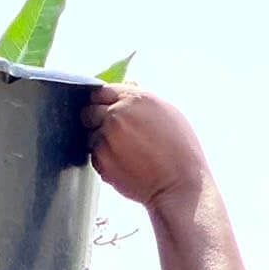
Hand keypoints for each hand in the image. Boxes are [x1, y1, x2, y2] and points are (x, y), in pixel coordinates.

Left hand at [83, 84, 206, 208]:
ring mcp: (107, 138)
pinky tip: (125, 165)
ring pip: (90, 136)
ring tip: (126, 152)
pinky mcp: (101, 161)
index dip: (103, 102)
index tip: (107, 110)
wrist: (180, 185)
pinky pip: (94, 157)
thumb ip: (141, 99)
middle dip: (96, 121)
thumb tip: (128, 84)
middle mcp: (117, 115)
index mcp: (135, 98)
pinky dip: (104, 160)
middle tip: (115, 134)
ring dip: (101, 143)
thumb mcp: (167, 113)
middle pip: (88, 112)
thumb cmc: (180, 149)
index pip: (101, 91)